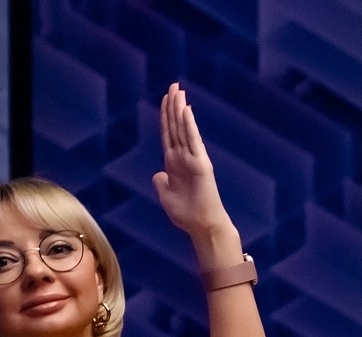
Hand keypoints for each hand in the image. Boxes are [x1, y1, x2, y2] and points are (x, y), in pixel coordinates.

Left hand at [152, 83, 234, 249]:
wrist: (202, 226)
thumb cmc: (186, 215)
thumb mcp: (166, 196)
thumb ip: (161, 182)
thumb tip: (159, 174)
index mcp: (174, 162)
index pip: (168, 132)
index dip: (166, 114)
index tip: (166, 97)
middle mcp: (183, 157)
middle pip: (176, 125)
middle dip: (173, 105)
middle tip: (174, 85)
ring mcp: (193, 159)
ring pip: (183, 128)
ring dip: (180, 108)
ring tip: (178, 90)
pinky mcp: (202, 164)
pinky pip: (193, 140)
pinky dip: (189, 125)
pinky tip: (186, 110)